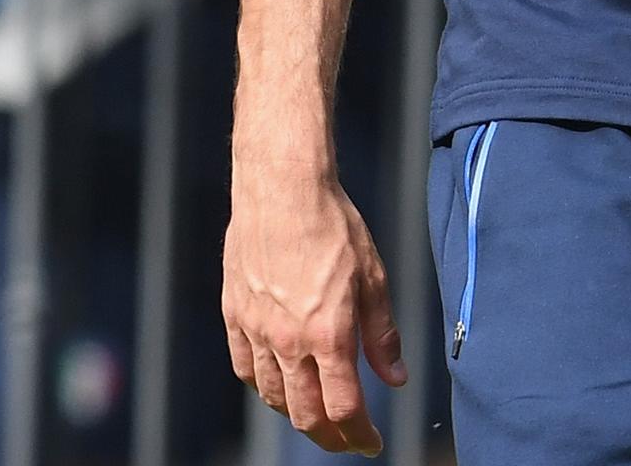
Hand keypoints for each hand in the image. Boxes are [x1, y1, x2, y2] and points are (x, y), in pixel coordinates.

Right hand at [224, 132, 407, 454]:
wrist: (283, 189)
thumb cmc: (335, 227)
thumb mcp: (374, 278)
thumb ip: (383, 335)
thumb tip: (395, 379)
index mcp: (329, 335)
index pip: (344, 408)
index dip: (359, 435)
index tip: (371, 444)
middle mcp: (289, 341)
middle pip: (305, 414)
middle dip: (329, 437)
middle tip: (346, 440)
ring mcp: (257, 330)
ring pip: (272, 396)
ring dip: (296, 414)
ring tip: (315, 414)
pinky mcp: (235, 314)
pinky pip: (244, 368)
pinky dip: (262, 386)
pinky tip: (277, 384)